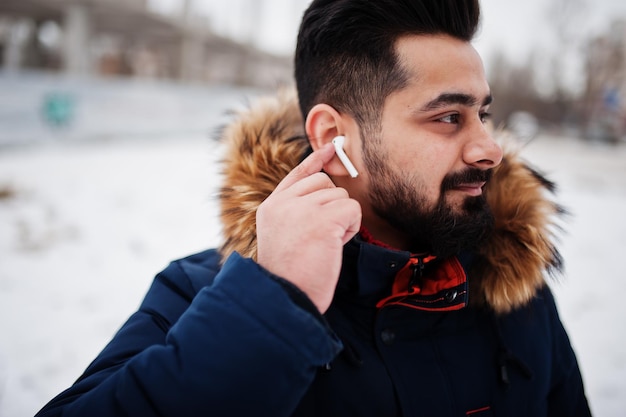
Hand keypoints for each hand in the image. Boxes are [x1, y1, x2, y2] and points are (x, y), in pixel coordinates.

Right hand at [256, 143, 361, 312]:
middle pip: (325, 183)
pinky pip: (352, 208)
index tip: (330, 148)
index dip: (316, 161)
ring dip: (342, 221)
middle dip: (332, 207)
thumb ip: (298, 211)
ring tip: (324, 244)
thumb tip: (329, 190)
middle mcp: (283, 203)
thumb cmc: (292, 275)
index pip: (298, 174)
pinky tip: (334, 245)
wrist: (286, 296)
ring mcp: (301, 208)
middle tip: (321, 236)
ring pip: (340, 196)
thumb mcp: (285, 236)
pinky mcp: (322, 219)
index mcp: (272, 207)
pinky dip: (350, 228)